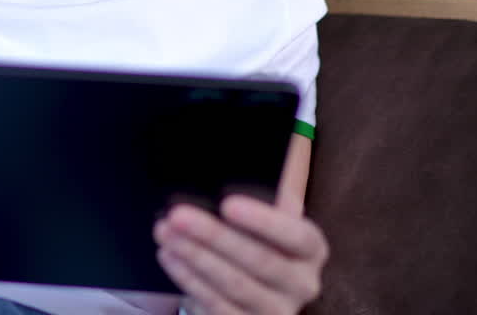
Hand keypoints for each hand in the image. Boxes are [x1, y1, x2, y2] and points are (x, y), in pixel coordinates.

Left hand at [153, 195, 327, 314]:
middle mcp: (302, 284)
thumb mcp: (266, 217)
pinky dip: (190, 280)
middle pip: (260, 260)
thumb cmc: (258, 236)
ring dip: (195, 257)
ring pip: (234, 285)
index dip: (264, 220)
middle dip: (214, 236)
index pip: (297, 235)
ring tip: (165, 233)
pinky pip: (218, 306)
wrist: (257, 283)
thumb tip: (226, 175)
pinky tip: (170, 257)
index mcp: (311, 249)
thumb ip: (260, 199)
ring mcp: (278, 311)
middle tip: (177, 215)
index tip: (227, 203)